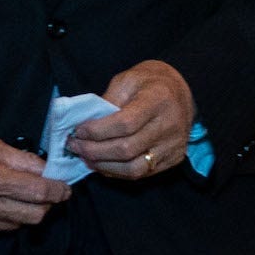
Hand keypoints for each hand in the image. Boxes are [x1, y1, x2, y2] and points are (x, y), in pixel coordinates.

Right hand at [0, 131, 70, 244]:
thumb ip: (21, 159)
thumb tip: (48, 170)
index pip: (37, 192)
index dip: (58, 190)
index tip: (65, 188)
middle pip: (34, 215)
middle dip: (46, 204)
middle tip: (45, 192)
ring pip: (17, 225)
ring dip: (23, 211)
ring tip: (11, 194)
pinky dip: (2, 219)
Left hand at [69, 61, 195, 179]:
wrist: (179, 91)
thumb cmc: (148, 83)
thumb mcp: (126, 80)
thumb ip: (107, 102)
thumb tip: (84, 128)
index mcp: (158, 100)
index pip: (125, 124)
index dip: (97, 131)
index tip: (78, 131)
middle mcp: (170, 125)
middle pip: (127, 149)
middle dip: (94, 151)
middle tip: (75, 146)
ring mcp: (174, 146)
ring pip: (134, 168)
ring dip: (104, 166)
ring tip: (86, 158)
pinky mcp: (174, 159)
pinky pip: (142, 174)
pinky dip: (118, 172)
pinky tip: (103, 163)